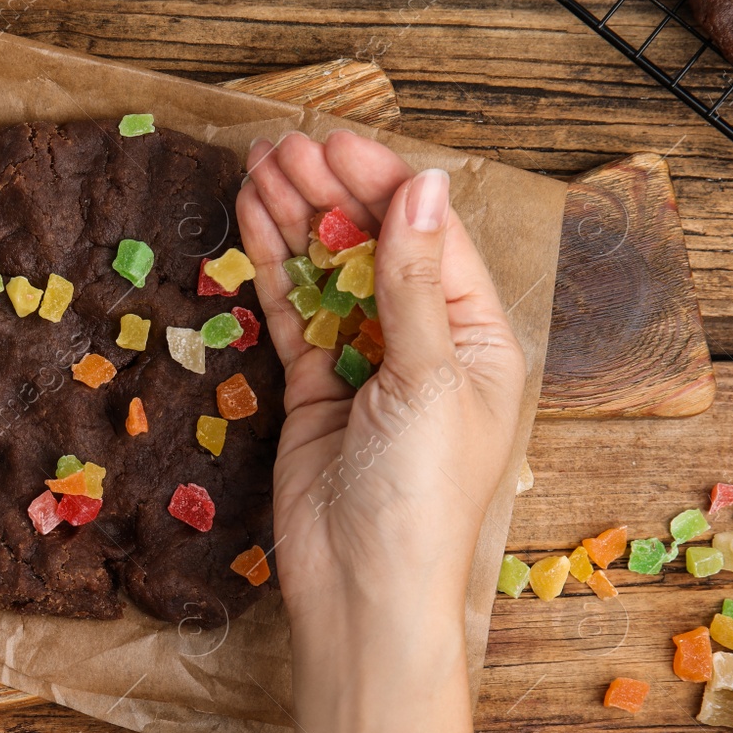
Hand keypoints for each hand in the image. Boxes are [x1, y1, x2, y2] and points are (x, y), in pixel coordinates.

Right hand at [237, 131, 525, 656]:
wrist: (361, 588)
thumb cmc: (418, 494)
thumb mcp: (428, 377)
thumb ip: (412, 280)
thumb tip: (424, 185)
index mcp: (479, 338)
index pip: (430, 239)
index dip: (383, 186)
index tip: (335, 144)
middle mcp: (426, 342)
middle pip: (376, 246)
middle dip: (333, 194)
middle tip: (283, 145)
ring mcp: (367, 363)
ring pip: (329, 272)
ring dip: (297, 219)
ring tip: (259, 165)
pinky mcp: (316, 388)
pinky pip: (295, 313)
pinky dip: (274, 267)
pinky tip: (253, 219)